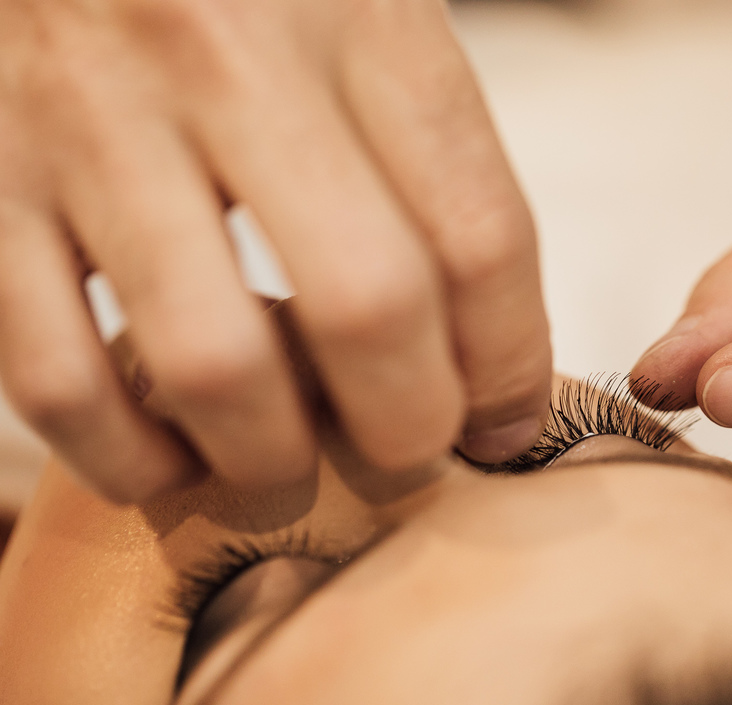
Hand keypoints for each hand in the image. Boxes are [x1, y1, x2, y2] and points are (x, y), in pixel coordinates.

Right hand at [0, 0, 550, 502]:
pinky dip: (123, 454)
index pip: (480, 233)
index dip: (511, 362)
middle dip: (409, 425)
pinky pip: (53, 376)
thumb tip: (490, 362)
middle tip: (406, 450)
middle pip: (369, 308)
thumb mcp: (365, 2)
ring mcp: (91, 119)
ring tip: (287, 464)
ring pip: (213, 365)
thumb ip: (431, 150)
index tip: (506, 419)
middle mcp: (228, 57)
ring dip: (271, 460)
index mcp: (358, 11)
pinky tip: (166, 456)